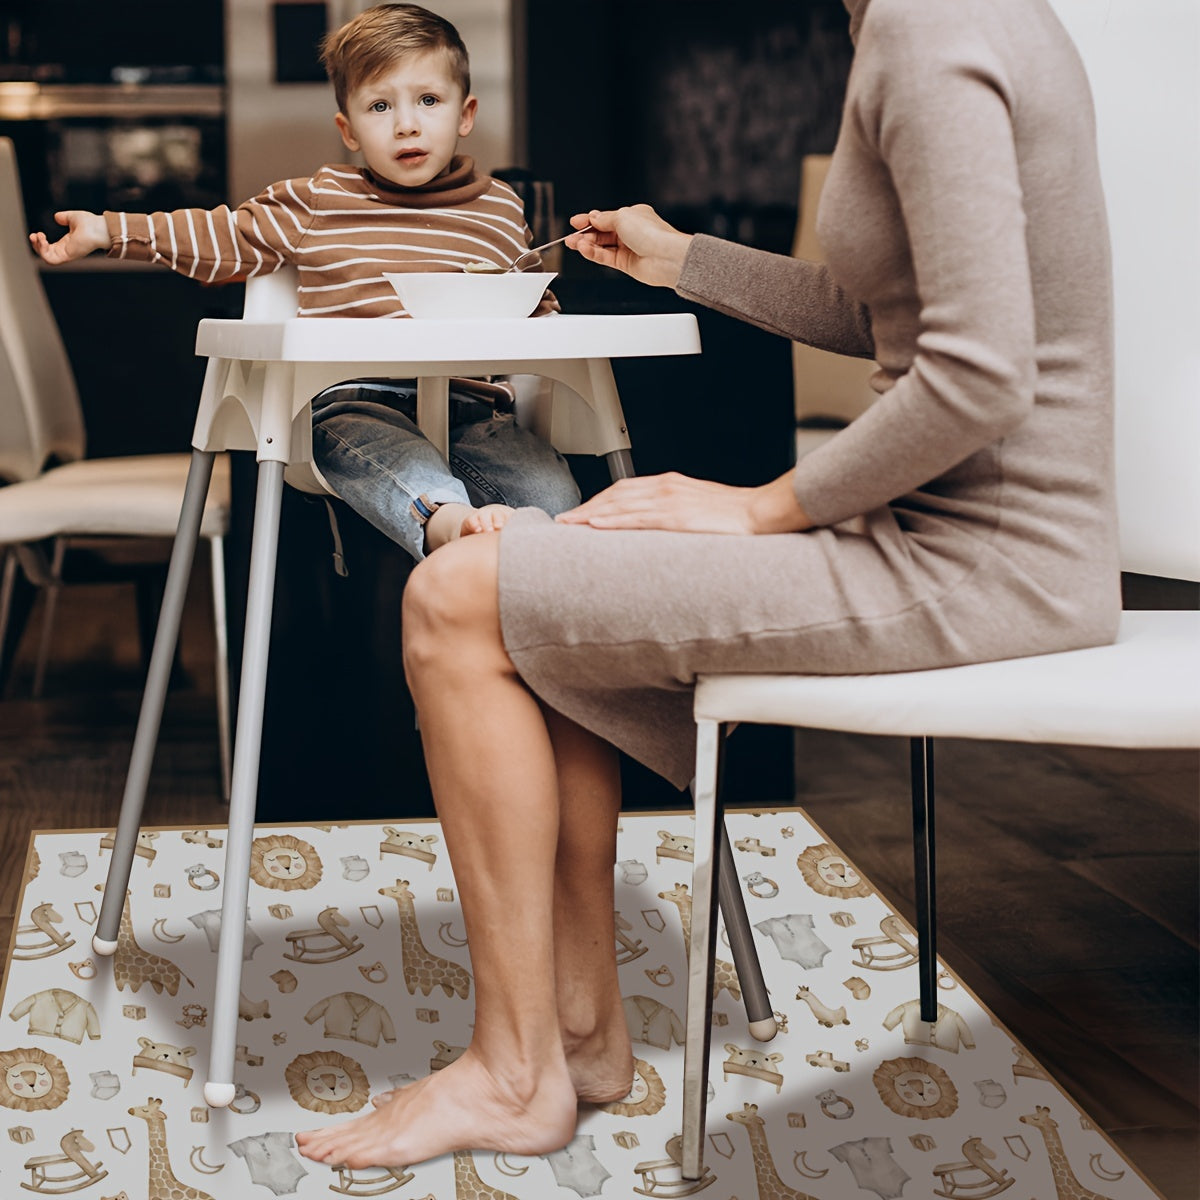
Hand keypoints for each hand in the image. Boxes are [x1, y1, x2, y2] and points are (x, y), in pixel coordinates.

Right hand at [29, 210, 108, 264]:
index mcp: (67, 243)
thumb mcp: (72, 218)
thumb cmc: (91, 223)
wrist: (99, 228)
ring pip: (47, 258)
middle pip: (46, 254)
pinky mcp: (68, 256)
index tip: (38, 233)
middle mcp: (66, 250)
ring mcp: (67, 254)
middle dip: (36, 245)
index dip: (40, 242)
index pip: (50, 248)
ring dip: (38, 248)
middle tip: (34, 235)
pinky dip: (43, 251)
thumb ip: (64, 218)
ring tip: (39, 237)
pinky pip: (51, 259)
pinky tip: (43, 240)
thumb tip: (57, 217)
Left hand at [555, 472, 811, 534]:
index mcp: (670, 485)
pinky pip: (638, 518)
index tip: (580, 513)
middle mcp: (666, 487)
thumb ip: (674, 514)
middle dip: (587, 507)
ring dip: (591, 514)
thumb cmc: (735, 515)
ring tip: (570, 525)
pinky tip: (595, 525)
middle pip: (615, 495)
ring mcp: (671, 500)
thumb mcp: (699, 509)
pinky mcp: (678, 516)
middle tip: (565, 521)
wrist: (762, 513)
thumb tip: (655, 530)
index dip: (599, 501)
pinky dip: (613, 520)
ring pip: (620, 505)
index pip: (624, 489)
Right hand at [564, 205, 692, 289]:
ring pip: (602, 246)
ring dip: (587, 245)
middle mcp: (630, 232)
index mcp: (633, 216)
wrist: (666, 257)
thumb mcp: (622, 217)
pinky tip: (584, 250)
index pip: (606, 218)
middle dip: (585, 234)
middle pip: (602, 233)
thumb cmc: (652, 234)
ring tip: (574, 244)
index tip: (575, 222)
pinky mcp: (626, 264)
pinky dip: (594, 254)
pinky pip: (606, 257)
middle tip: (571, 237)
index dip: (589, 220)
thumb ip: (604, 219)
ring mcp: (628, 248)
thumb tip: (593, 218)